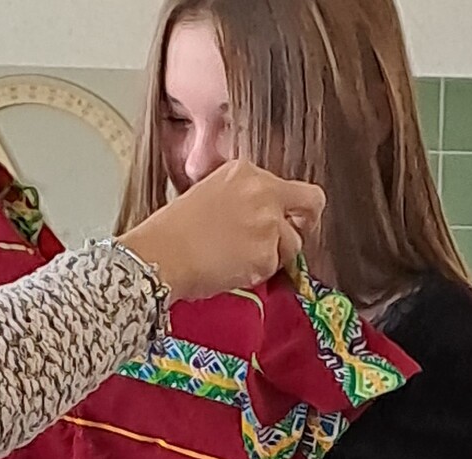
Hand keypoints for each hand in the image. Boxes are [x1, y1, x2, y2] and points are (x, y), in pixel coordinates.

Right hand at [118, 160, 325, 300]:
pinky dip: (259, 273)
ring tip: (242, 258)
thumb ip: (241, 198)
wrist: (159, 255)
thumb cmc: (172, 231)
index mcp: (245, 171)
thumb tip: (259, 215)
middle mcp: (263, 191)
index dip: (285, 206)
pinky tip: (233, 268)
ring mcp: (268, 223)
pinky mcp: (267, 255)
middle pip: (312, 202)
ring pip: (294, 243)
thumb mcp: (208, 194)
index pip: (287, 184)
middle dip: (307, 221)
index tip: (281, 217)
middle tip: (294, 236)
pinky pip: (275, 268)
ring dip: (276, 255)